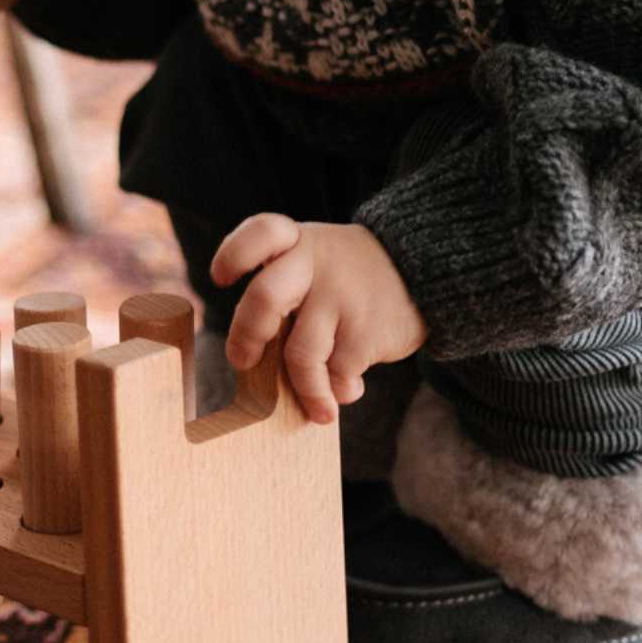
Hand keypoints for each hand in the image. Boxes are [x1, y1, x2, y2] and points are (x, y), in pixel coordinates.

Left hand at [210, 215, 428, 425]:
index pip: (260, 233)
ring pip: (301, 356)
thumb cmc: (347, 274)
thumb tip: (256, 357)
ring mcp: (341, 297)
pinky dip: (339, 391)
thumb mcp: (315, 258)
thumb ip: (284, 290)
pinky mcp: (366, 331)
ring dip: (305, 390)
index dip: (233, 255)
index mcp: (297, 241)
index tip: (219, 279)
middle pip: (264, 299)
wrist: (422, 270)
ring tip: (316, 409)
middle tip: (242, 362)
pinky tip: (347, 387)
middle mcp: (315, 264)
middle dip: (245, 337)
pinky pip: (337, 376)